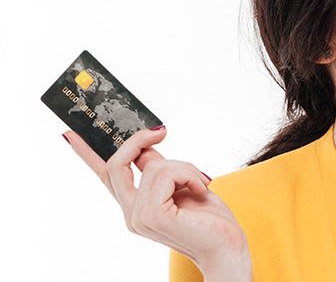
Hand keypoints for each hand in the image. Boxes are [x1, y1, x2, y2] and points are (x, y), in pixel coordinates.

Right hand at [62, 126, 251, 279]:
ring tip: (200, 182)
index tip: (70, 133)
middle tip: (161, 131)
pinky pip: (167, 173)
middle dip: (137, 140)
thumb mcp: (182, 183)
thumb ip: (159, 167)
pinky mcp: (152, 215)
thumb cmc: (209, 217)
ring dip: (185, 166)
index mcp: (135, 205)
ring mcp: (138, 216)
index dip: (86, 153)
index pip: (105, 176)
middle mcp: (131, 213)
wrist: (226, 244)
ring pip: (154, 165)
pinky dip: (190, 174)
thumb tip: (147, 144)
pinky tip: (202, 189)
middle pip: (117, 164)